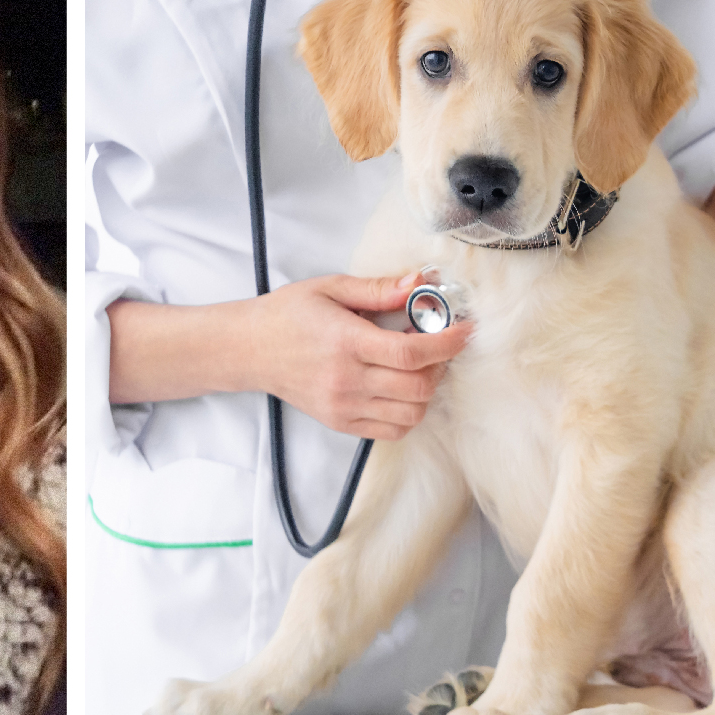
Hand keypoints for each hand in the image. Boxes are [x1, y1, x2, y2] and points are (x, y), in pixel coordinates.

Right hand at [240, 272, 472, 439]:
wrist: (249, 350)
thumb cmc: (289, 315)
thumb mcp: (331, 288)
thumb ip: (379, 289)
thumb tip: (420, 283)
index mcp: (346, 342)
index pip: (411, 353)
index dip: (447, 344)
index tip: (464, 331)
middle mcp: (346, 380)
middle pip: (418, 387)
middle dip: (441, 365)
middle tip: (438, 345)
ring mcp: (344, 406)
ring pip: (411, 414)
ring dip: (427, 390)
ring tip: (418, 366)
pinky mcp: (341, 423)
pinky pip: (392, 430)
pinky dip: (408, 413)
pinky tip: (401, 388)